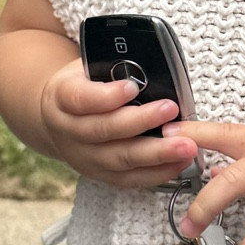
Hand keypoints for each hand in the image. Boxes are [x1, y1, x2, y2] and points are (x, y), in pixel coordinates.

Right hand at [37, 59, 201, 189]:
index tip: (132, 86)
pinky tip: (179, 162)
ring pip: (120, 159)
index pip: (81, 99)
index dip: (107, 96)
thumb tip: (150, 65)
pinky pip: (130, 179)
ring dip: (156, 153)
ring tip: (185, 145)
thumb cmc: (82, 86)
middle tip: (170, 109)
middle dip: (140, 122)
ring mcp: (84, 157)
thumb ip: (112, 66)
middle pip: (104, 130)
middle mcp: (69, 132)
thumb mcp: (87, 67)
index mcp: (62, 98)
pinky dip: (157, 172)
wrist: (60, 119)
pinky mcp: (101, 175)